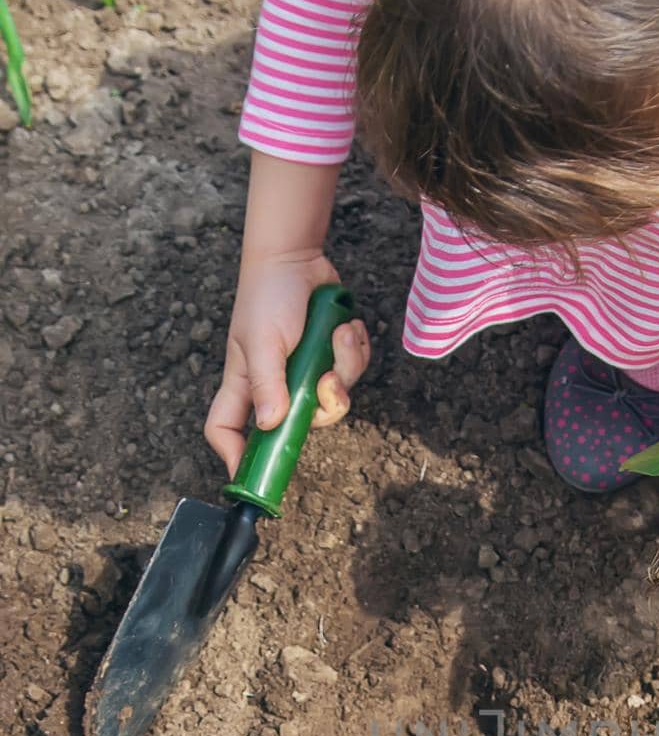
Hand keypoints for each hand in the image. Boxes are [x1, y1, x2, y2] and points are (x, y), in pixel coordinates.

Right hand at [204, 251, 370, 474]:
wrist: (297, 258)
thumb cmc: (268, 295)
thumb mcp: (262, 340)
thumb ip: (267, 384)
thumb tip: (269, 426)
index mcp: (246, 385)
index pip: (226, 430)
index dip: (236, 457)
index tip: (255, 477)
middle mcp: (274, 387)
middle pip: (300, 426)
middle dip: (325, 406)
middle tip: (327, 379)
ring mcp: (304, 375)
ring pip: (334, 399)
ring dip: (345, 367)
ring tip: (339, 334)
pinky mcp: (328, 360)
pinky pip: (351, 373)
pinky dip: (354, 350)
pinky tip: (345, 327)